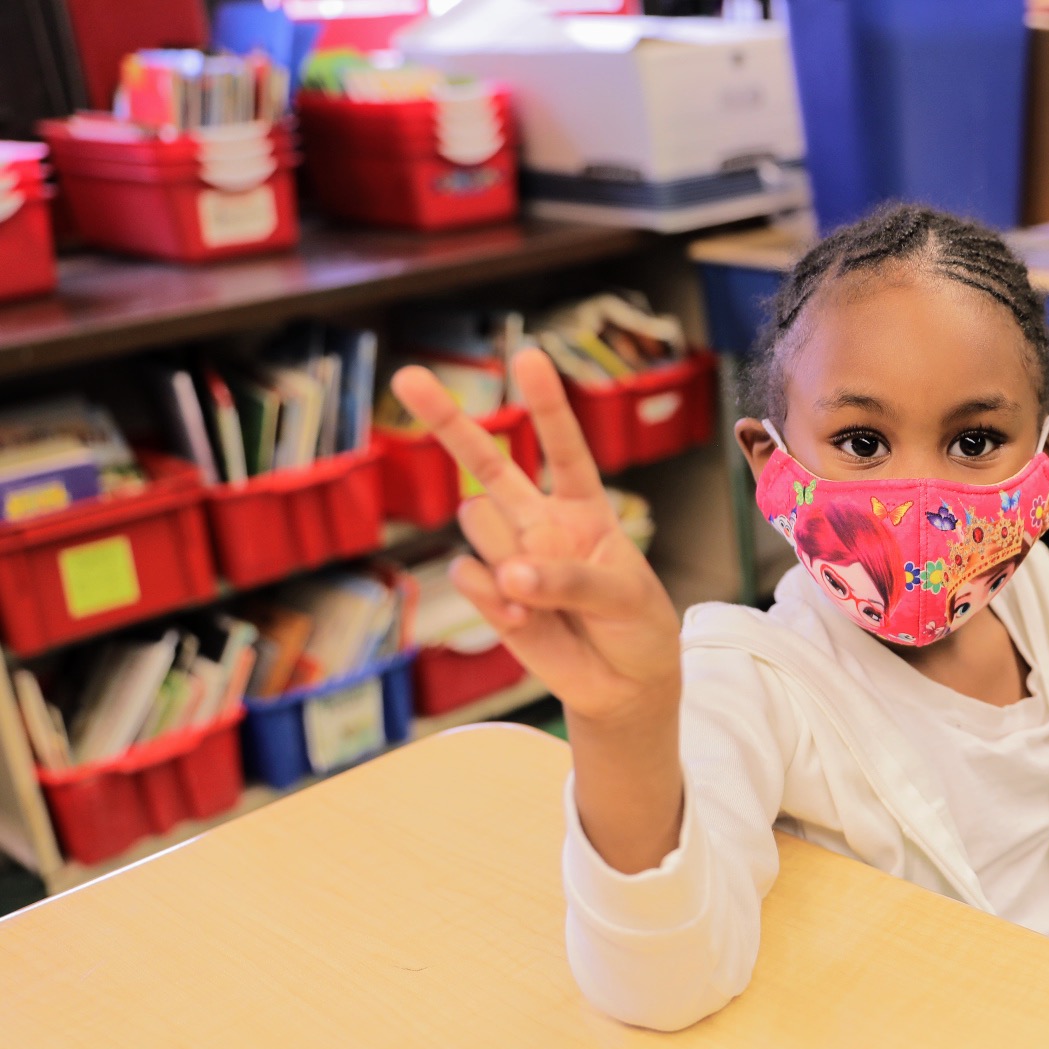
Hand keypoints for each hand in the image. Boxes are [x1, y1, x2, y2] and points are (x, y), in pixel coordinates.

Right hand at [390, 349, 681, 724]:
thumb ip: (571, 579)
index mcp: (584, 507)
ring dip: (505, 552)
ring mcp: (509, 556)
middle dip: (448, 420)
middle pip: (488, 462)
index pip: (564, 448)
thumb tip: (509, 575)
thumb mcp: (624, 596)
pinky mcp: (490, 595)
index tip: (527, 357)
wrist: (622, 684)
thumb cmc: (635, 627)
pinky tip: (520, 620)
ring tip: (539, 593)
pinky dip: (490, 597)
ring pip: (479, 524)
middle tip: (407, 377)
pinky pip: (468, 575)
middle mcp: (540, 522)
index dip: (546, 405)